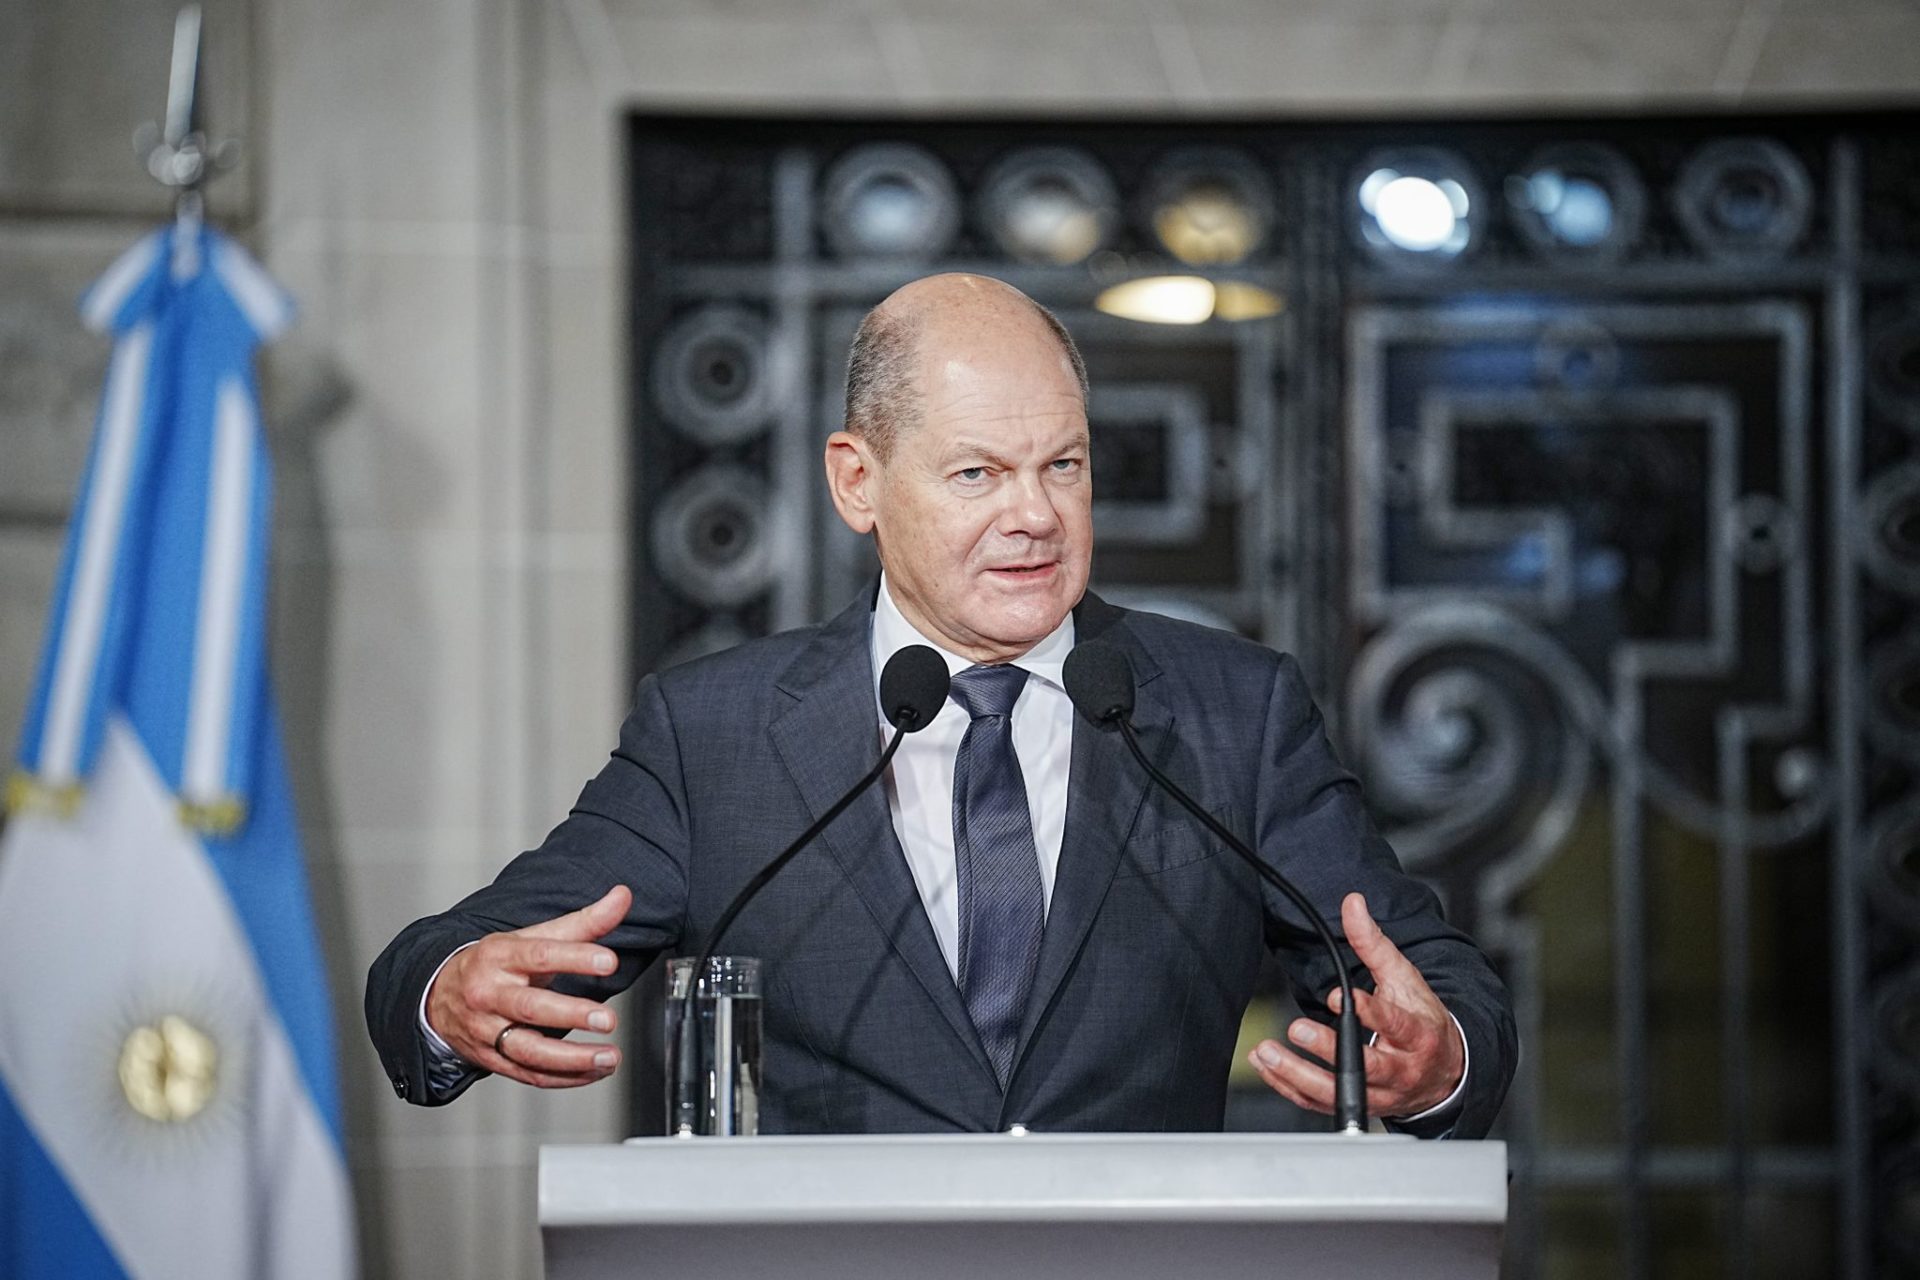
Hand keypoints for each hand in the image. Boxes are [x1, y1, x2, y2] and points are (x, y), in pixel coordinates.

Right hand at [425, 885, 631, 1088]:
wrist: (438, 996)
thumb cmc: (495, 964)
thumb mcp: (530, 936)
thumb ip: (583, 922)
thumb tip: (623, 896)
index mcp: (500, 956)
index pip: (539, 954)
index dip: (575, 957)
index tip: (608, 961)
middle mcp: (490, 994)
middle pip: (531, 1006)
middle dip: (572, 1014)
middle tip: (608, 1019)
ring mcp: (487, 1030)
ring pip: (528, 1050)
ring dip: (572, 1059)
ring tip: (609, 1057)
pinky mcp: (491, 1059)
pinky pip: (529, 1074)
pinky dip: (565, 1078)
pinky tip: (594, 1072)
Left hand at [1247, 891, 1464, 1119]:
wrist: (1444, 1072)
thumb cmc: (1423, 1022)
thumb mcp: (1405, 978)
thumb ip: (1374, 943)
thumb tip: (1353, 904)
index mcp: (1417, 1035)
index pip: (1396, 1024)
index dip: (1369, 1012)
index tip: (1339, 997)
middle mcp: (1400, 1070)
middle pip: (1365, 1066)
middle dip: (1329, 1049)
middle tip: (1297, 1028)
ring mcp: (1379, 1094)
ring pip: (1338, 1093)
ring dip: (1298, 1075)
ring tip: (1267, 1053)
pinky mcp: (1358, 1106)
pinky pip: (1321, 1103)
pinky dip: (1290, 1088)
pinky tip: (1266, 1067)